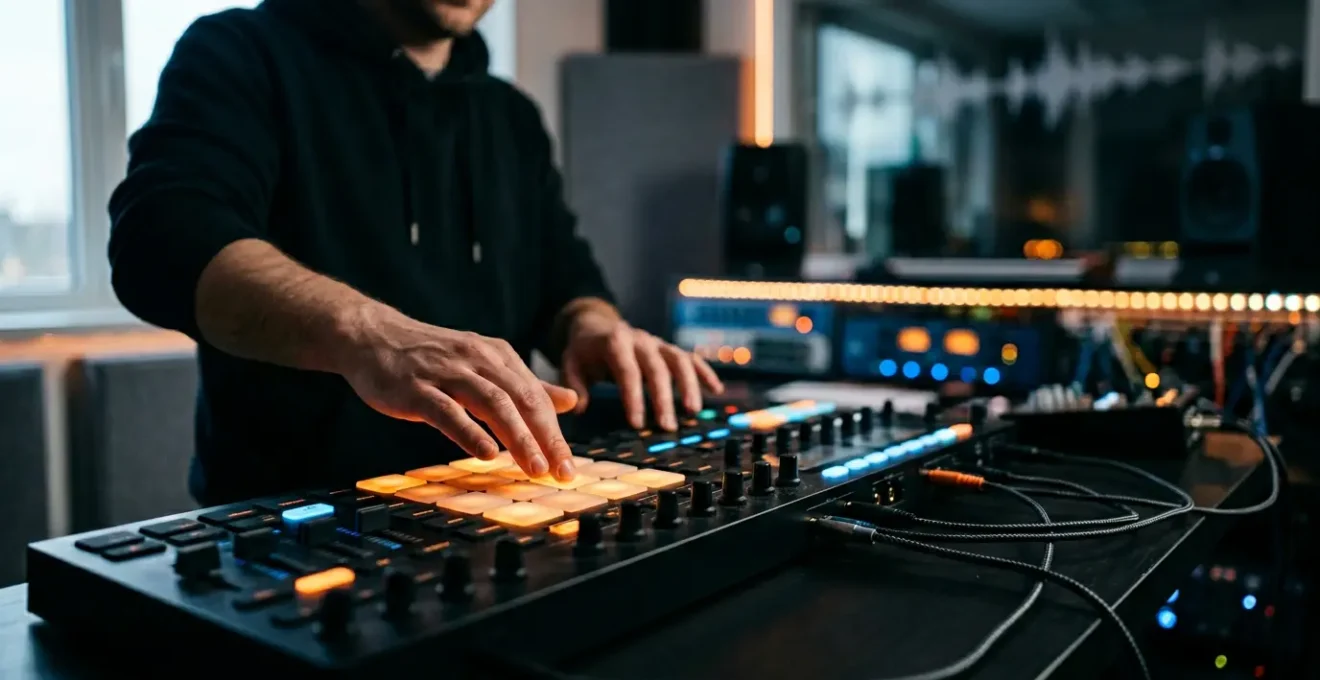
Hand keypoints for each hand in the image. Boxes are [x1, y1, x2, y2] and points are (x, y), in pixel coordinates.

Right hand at [337, 305, 578, 480]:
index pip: (536, 397)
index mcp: (497, 356)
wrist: (373, 337)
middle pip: (522, 400)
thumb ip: (525, 385)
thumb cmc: (431, 357)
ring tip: (534, 467)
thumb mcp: (483, 364)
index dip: (555, 433)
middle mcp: (477, 360)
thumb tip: (570, 401)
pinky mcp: (416, 388)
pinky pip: (447, 411)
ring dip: (517, 437)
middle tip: (561, 473)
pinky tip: (486, 454)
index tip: (568, 467)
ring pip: (492, 403)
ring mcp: (446, 373)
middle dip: (546, 438)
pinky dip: (469, 432)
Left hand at [560, 306, 722, 430]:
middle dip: (663, 398)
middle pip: (656, 368)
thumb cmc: (584, 350)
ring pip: (679, 360)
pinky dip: (704, 372)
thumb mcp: (570, 362)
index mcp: (615, 342)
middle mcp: (640, 340)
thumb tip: (580, 408)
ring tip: (693, 412)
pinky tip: (715, 390)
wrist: (596, 325)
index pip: (627, 371)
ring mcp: (657, 343)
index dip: (633, 397)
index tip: (637, 424)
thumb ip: (573, 384)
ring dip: (689, 385)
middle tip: (667, 427)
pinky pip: (690, 358)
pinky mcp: (668, 348)